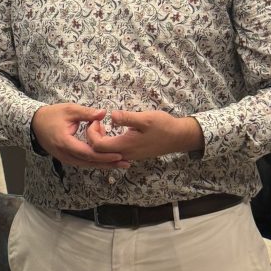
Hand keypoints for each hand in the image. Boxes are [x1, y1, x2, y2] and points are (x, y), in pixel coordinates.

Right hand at [31, 104, 129, 168]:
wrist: (34, 124)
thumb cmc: (51, 115)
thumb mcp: (69, 110)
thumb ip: (86, 113)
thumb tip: (104, 113)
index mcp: (66, 143)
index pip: (88, 153)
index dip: (104, 155)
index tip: (118, 155)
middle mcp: (65, 154)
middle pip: (90, 162)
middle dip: (109, 163)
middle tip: (126, 163)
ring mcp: (65, 158)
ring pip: (87, 165)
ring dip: (104, 165)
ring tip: (121, 164)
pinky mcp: (67, 158)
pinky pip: (83, 162)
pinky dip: (96, 162)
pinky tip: (108, 161)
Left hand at [89, 110, 203, 160]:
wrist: (179, 137)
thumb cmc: (164, 126)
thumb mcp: (146, 118)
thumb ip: (127, 118)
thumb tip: (111, 115)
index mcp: (125, 145)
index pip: (97, 146)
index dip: (91, 133)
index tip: (96, 119)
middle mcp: (125, 153)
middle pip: (98, 151)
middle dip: (92, 136)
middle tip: (97, 121)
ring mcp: (129, 155)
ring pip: (105, 153)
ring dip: (99, 140)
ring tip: (102, 125)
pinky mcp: (132, 153)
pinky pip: (113, 153)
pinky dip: (107, 143)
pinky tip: (111, 131)